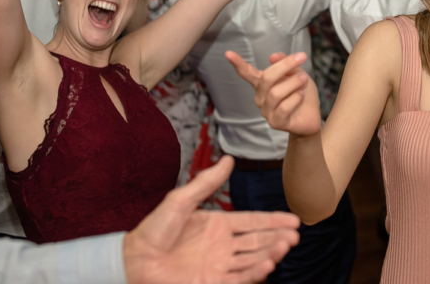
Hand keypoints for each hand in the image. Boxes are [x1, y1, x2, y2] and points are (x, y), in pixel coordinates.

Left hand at [123, 156, 300, 283]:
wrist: (134, 260)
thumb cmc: (153, 230)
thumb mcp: (181, 200)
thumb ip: (207, 182)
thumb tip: (229, 159)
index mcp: (218, 225)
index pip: (253, 222)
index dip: (273, 221)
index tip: (294, 220)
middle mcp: (223, 246)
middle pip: (258, 241)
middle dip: (278, 237)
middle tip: (295, 234)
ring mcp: (219, 265)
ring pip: (253, 259)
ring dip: (271, 253)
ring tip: (286, 245)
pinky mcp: (213, 283)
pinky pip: (240, 278)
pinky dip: (256, 272)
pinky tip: (268, 263)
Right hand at [227, 51, 322, 135]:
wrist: (312, 116)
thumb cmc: (301, 93)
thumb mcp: (297, 74)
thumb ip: (286, 64)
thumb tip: (273, 56)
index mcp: (262, 83)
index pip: (247, 73)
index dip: (238, 63)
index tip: (228, 53)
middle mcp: (260, 97)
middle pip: (266, 78)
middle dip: (285, 65)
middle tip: (302, 58)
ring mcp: (266, 111)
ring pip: (276, 93)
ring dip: (294, 83)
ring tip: (304, 80)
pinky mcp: (275, 122)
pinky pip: (284, 107)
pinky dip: (296, 98)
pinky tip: (301, 96)